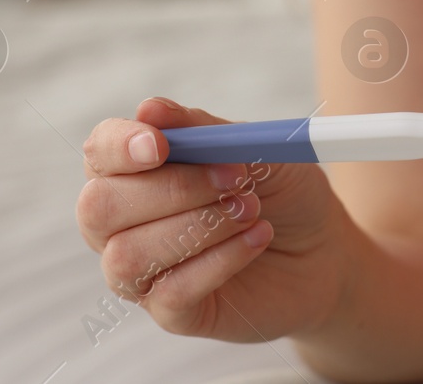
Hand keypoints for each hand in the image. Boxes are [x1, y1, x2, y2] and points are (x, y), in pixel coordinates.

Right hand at [76, 97, 348, 341]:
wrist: (323, 248)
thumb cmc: (281, 192)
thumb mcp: (255, 147)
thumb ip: (202, 131)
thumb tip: (149, 109)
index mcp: (136, 171)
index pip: (98, 152)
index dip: (119, 146)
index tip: (159, 145)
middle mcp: (124, 224)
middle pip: (99, 207)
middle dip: (172, 189)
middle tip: (237, 178)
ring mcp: (143, 273)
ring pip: (127, 256)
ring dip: (198, 226)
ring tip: (251, 211)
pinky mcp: (173, 312)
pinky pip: (171, 293)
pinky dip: (219, 260)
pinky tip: (256, 239)